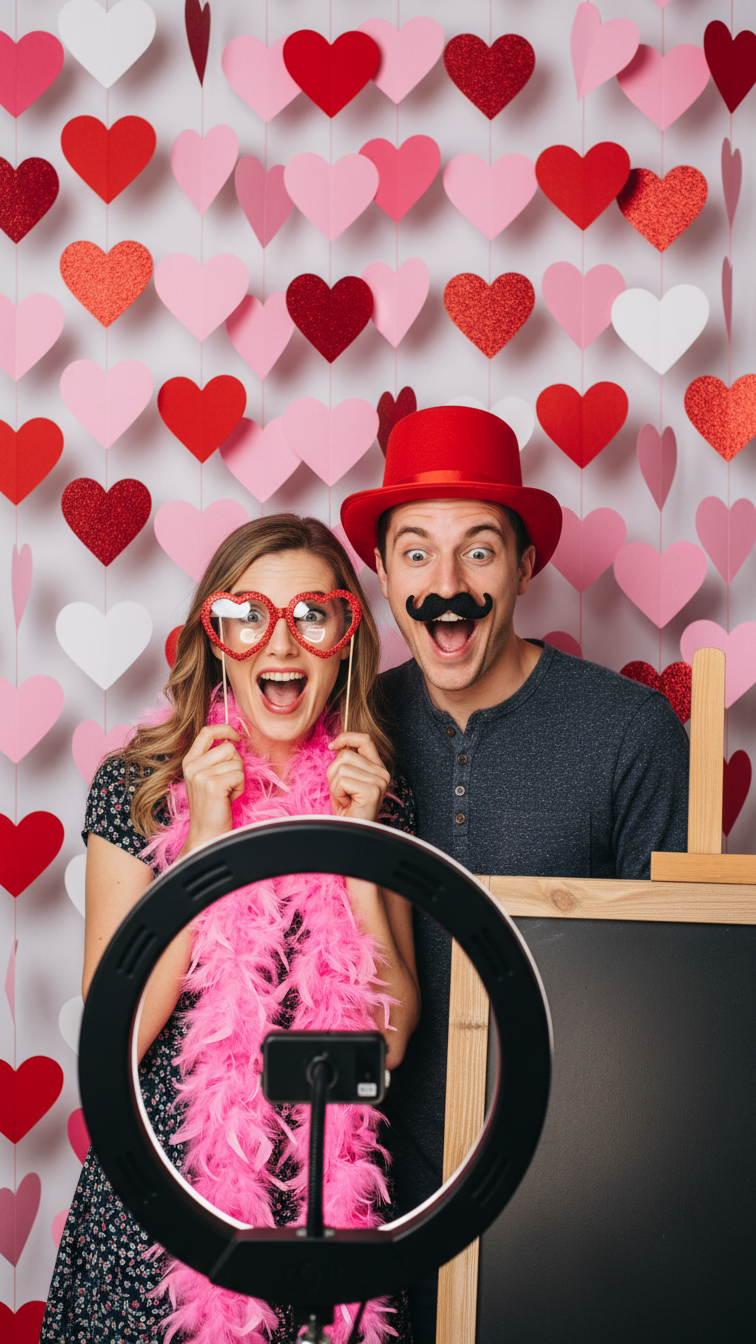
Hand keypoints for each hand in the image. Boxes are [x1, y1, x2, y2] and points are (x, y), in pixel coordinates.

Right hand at [181, 724, 243, 851]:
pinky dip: (240, 787)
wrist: (207, 834)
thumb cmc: (213, 806)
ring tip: (227, 792)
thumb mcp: (207, 777)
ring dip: (238, 777)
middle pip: (228, 747)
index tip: (236, 737)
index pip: (207, 732)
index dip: (225, 729)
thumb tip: (233, 740)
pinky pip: (240, 775)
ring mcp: (201, 775)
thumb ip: (214, 759)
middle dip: (236, 764)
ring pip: (236, 761)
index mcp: (189, 761)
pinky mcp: (213, 785)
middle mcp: (192, 766)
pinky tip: (229, 798)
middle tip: (228, 783)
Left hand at [327, 733, 389, 821]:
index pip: (365, 739)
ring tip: (345, 798)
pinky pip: (342, 781)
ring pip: (341, 767)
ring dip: (335, 785)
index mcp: (377, 767)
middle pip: (345, 754)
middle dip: (334, 773)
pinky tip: (346, 804)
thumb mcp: (344, 778)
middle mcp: (382, 772)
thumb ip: (345, 761)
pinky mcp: (373, 791)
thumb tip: (337, 744)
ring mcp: (379, 781)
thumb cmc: (347, 808)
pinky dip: (337, 793)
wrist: (351, 832)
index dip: (346, 738)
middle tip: (341, 791)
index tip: (332, 746)